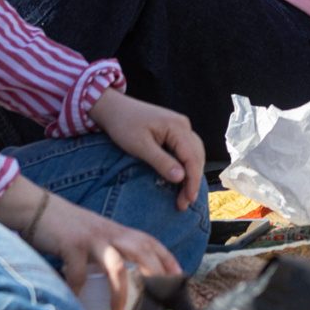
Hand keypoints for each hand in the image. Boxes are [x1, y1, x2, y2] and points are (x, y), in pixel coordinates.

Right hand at [35, 194, 182, 304]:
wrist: (36, 208)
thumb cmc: (68, 229)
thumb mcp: (96, 237)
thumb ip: (111, 252)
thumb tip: (124, 281)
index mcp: (118, 232)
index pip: (151, 243)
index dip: (168, 259)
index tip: (180, 278)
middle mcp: (109, 233)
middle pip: (142, 251)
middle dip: (156, 274)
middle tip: (161, 300)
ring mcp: (91, 238)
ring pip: (115, 264)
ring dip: (120, 290)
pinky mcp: (70, 243)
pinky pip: (77, 269)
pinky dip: (77, 286)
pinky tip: (76, 299)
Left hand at [91, 89, 204, 208]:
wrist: (113, 107)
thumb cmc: (123, 125)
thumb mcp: (140, 146)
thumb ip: (161, 161)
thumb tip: (181, 178)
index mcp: (178, 127)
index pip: (192, 158)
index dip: (192, 181)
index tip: (187, 200)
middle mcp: (184, 125)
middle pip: (197, 156)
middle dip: (193, 181)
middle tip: (184, 203)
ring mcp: (180, 126)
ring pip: (195, 153)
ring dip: (191, 174)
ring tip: (184, 194)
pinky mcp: (174, 130)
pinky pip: (187, 149)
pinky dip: (186, 165)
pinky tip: (181, 177)